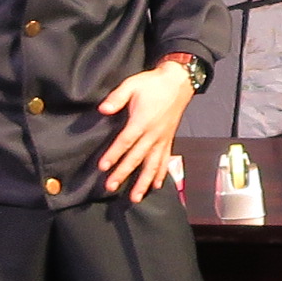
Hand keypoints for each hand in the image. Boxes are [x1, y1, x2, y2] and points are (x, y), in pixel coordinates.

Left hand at [96, 62, 196, 194]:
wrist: (178, 82)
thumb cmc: (152, 84)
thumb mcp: (132, 85)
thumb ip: (117, 98)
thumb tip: (103, 109)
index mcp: (142, 121)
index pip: (125, 141)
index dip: (114, 154)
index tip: (103, 167)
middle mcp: (153, 134)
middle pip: (136, 157)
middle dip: (123, 173)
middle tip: (111, 187)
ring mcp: (162, 139)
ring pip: (152, 164)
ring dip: (144, 182)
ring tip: (135, 197)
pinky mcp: (168, 140)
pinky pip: (164, 160)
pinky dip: (160, 174)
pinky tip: (156, 185)